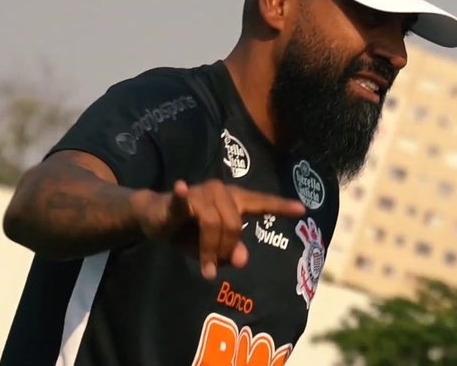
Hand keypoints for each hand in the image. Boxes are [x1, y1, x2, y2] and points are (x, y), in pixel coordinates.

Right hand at [134, 179, 305, 279]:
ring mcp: (200, 192)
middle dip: (226, 249)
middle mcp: (221, 192)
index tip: (302, 210)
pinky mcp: (179, 198)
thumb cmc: (187, 229)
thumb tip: (241, 260)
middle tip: (215, 266)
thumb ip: (229, 251)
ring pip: (213, 223)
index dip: (281, 207)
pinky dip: (181, 196)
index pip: (261, 202)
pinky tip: (180, 188)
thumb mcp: (211, 245)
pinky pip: (183, 199)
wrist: (154, 216)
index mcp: (234, 200)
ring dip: (209, 250)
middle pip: (234, 224)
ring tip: (206, 267)